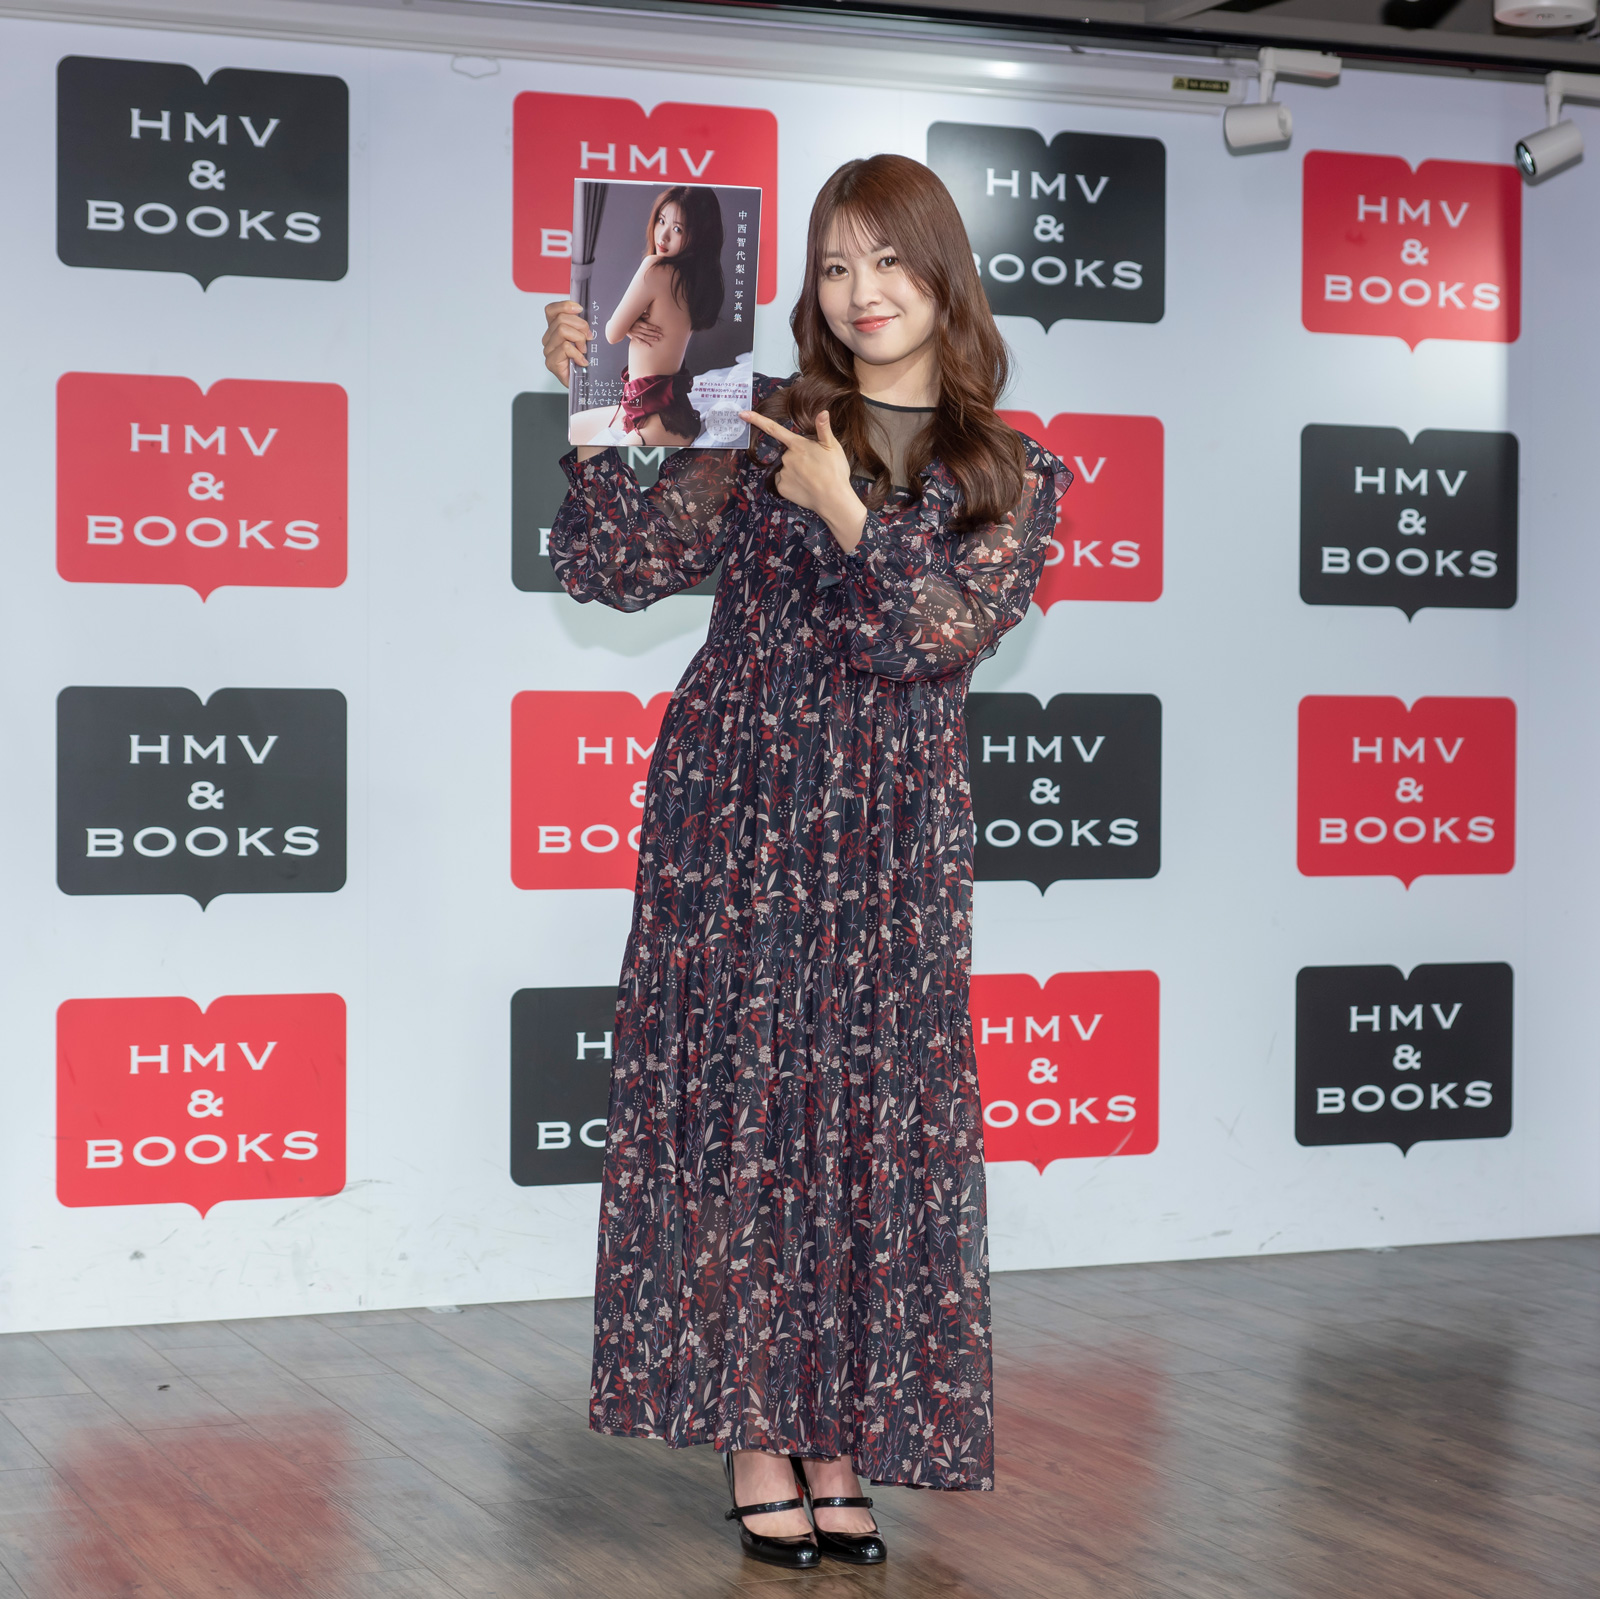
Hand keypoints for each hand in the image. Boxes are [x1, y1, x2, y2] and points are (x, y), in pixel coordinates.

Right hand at [542, 298, 590, 387]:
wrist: (584, 384)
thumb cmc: (584, 361)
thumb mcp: (584, 337)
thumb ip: (581, 325)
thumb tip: (584, 313)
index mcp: (554, 330)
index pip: (551, 310)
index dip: (565, 306)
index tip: (580, 310)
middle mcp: (548, 339)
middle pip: (561, 319)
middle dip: (580, 325)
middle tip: (589, 338)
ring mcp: (548, 351)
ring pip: (563, 331)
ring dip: (579, 340)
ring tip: (584, 351)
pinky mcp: (551, 363)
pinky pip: (565, 347)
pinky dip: (578, 354)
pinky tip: (582, 361)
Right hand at [627, 314, 663, 346]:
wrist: (622, 324)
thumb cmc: (632, 318)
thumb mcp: (636, 315)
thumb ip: (643, 315)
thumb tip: (649, 315)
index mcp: (638, 323)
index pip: (647, 326)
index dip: (653, 327)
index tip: (659, 329)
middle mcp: (637, 329)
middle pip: (647, 332)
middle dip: (654, 334)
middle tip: (661, 335)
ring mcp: (635, 333)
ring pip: (644, 337)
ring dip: (651, 338)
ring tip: (657, 339)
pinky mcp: (634, 337)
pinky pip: (640, 341)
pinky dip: (644, 344)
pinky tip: (649, 346)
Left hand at [741, 408, 866, 552]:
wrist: (832, 499)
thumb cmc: (835, 471)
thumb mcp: (832, 446)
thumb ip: (824, 429)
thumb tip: (822, 412)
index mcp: (798, 445)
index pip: (773, 429)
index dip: (757, 420)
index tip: (742, 414)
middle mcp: (786, 457)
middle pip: (789, 454)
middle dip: (799, 459)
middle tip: (816, 468)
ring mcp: (783, 473)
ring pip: (786, 469)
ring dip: (796, 472)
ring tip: (813, 479)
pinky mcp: (781, 488)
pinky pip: (783, 482)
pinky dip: (792, 484)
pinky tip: (804, 487)